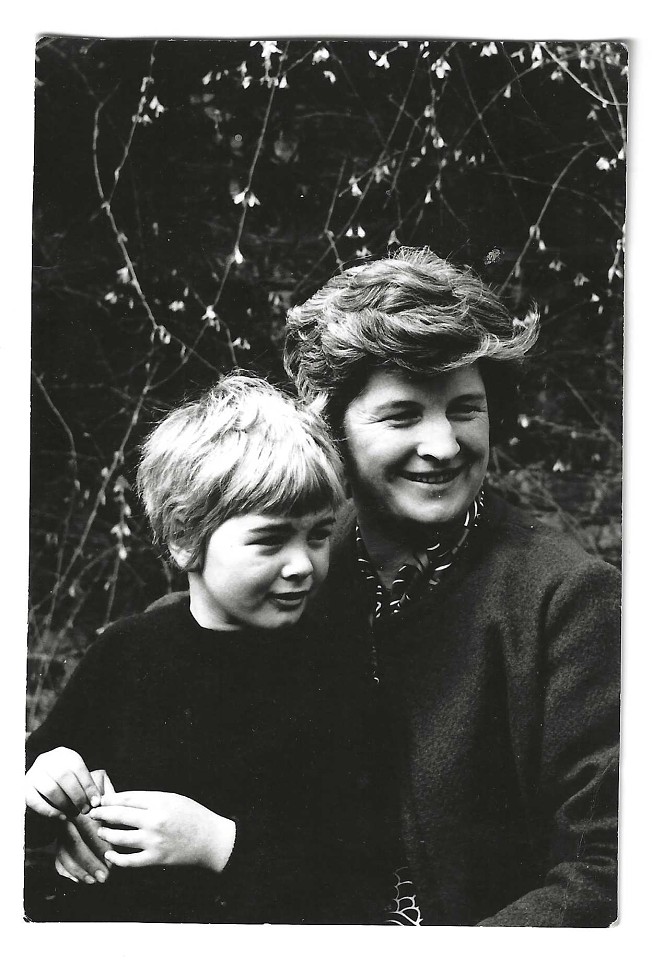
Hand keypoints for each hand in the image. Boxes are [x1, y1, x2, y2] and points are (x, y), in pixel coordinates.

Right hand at [25, 747, 101, 818]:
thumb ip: (85, 786)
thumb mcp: (75, 777)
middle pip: (64, 777)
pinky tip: (61, 816)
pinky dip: (50, 811)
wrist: (41, 783)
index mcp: (63, 754)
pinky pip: (36, 802)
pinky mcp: (24, 788)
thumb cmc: (64, 782)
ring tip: (73, 813)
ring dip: (65, 804)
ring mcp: (33, 773)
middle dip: (77, 796)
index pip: (78, 767)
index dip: (88, 786)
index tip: (96, 802)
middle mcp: (46, 760)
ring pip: (50, 789)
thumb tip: (96, 800)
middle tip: (85, 809)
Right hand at [54, 771, 115, 884]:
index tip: (111, 858)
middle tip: (105, 877)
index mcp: (77, 803)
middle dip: (90, 862)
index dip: (99, 845)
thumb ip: (109, 796)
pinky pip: (58, 859)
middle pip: (74, 843)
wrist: (67, 788)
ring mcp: (58, 831)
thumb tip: (118, 804)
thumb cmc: (93, 790)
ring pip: (64, 853)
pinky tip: (81, 880)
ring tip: (95, 881)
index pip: (88, 828)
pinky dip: (69, 872)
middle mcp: (65, 817)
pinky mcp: (54, 843)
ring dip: (80, 870)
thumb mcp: (101, 785)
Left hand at [89, 791, 235, 873]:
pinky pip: (129, 861)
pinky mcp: (155, 859)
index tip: (100, 800)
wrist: (211, 840)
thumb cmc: (193, 816)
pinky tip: (110, 855)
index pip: (127, 798)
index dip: (110, 799)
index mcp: (160, 802)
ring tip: (101, 831)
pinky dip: (116, 858)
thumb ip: (150, 800)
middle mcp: (155, 820)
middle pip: (120, 815)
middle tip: (92, 814)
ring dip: (106, 834)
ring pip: (119, 837)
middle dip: (102, 814)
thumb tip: (124, 801)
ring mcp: (154, 841)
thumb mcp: (173, 799)